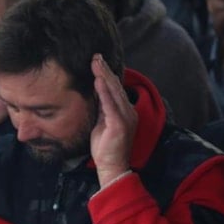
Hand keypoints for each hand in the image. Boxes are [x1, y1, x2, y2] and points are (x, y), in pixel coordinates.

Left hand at [90, 55, 136, 186]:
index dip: (107, 74)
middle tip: (96, 56)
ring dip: (104, 76)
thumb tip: (96, 92)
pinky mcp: (119, 124)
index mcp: (125, 111)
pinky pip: (110, 104)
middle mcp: (128, 111)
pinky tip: (98, 80)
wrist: (112, 167)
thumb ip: (102, 107)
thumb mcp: (102, 122)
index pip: (115, 88)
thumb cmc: (106, 147)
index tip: (98, 61)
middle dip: (105, 70)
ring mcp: (125, 117)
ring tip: (96, 63)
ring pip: (114, 91)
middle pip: (116, 86)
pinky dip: (104, 91)